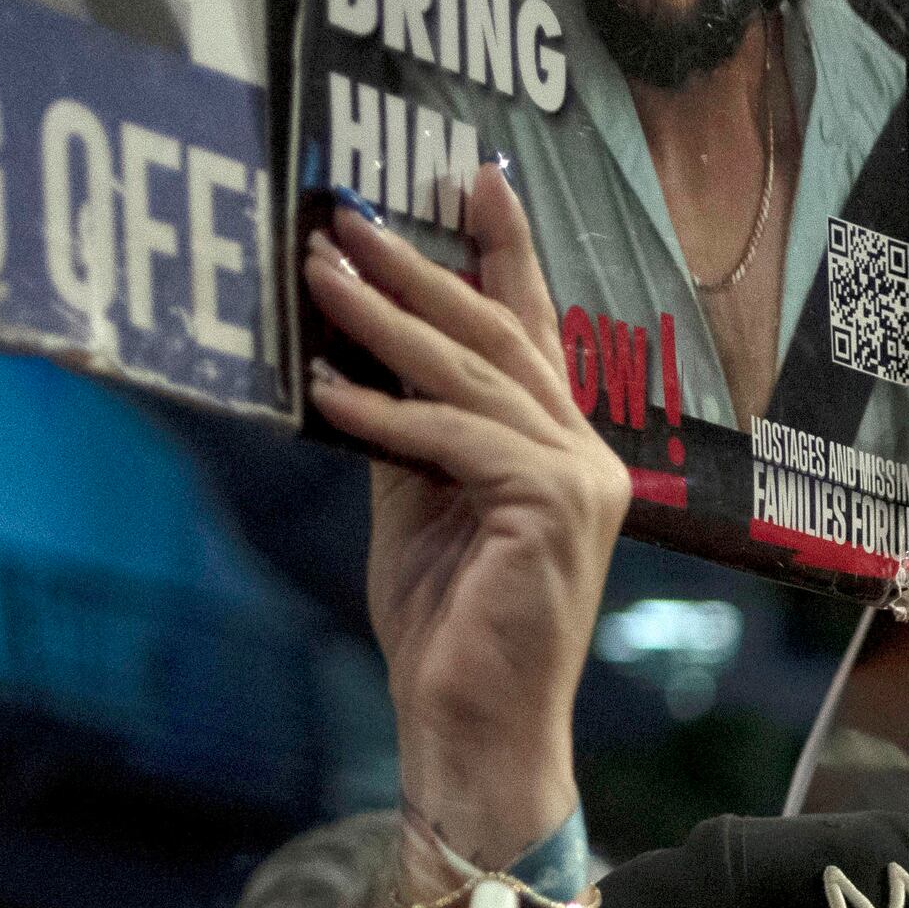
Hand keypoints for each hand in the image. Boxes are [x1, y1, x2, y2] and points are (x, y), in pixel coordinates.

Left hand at [304, 167, 631, 865]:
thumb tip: (361, 353)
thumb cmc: (449, 633)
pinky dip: (387, 412)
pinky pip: (454, 438)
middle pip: (500, 335)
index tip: (474, 177)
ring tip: (322, 272)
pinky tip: (330, 391)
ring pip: (473, 374)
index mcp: (563, 452)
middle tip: (351, 215)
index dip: (504, 252)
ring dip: (386, 320)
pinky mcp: (550, 508)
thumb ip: (408, 432)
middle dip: (422, 266)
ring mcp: (579, 481)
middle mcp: (586, 456)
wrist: (477, 730)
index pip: (531, 333)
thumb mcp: (417, 508)